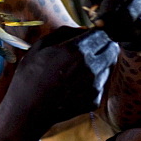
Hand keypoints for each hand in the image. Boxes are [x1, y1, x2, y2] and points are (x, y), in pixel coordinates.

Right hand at [0, 26, 119, 140]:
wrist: (28, 111)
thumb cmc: (29, 77)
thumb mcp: (39, 47)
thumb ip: (63, 33)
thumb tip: (82, 28)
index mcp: (76, 49)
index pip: (102, 33)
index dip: (97, 33)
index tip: (92, 36)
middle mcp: (90, 66)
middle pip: (111, 49)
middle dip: (104, 46)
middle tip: (92, 50)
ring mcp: (94, 85)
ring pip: (108, 66)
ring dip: (100, 64)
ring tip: (79, 70)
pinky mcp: (95, 100)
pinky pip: (101, 84)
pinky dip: (93, 82)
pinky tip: (76, 86)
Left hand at [85, 0, 140, 52]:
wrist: (128, 23)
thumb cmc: (108, 9)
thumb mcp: (96, 4)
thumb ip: (92, 7)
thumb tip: (97, 17)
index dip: (107, 10)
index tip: (98, 23)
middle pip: (129, 14)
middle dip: (114, 27)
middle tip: (105, 32)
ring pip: (138, 28)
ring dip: (123, 36)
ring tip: (113, 35)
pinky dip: (133, 43)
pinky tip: (125, 40)